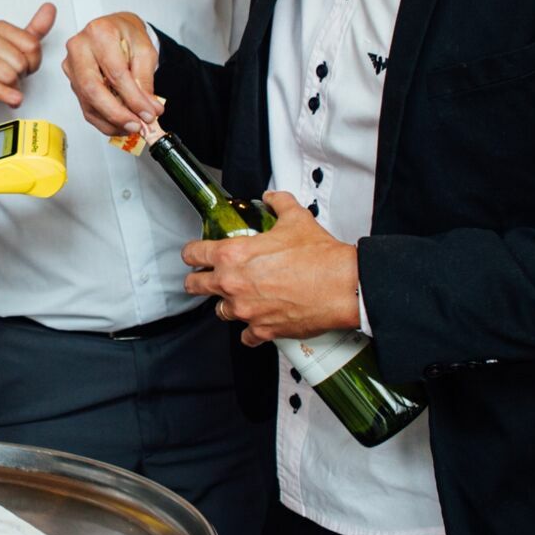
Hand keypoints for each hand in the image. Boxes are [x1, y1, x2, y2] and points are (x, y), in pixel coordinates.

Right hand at [0, 3, 57, 118]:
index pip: (32, 45)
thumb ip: (35, 29)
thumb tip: (50, 8)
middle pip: (22, 62)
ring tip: (4, 84)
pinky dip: (6, 95)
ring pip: (10, 75)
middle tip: (11, 75)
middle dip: (21, 75)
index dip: (33, 61)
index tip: (24, 64)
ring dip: (12, 87)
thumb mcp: (14, 44)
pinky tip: (14, 99)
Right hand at [60, 12, 162, 134]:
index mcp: (99, 33)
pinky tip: (119, 125)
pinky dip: (104, 121)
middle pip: (93, 89)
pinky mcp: (72, 81)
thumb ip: (145, 79)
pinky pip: (86, 106)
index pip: (115, 72)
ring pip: (87, 102)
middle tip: (136, 125)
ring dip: (111, 121)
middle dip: (117, 113)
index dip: (133, 98)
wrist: (115, 29)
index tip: (149, 114)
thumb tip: (148, 108)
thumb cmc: (127, 35)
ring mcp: (72, 66)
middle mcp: (79, 48)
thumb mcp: (145, 50)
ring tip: (132, 127)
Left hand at [183, 192, 361, 344]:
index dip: (192, 254)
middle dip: (199, 281)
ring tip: (239, 298)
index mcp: (232, 255)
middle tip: (206, 279)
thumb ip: (278, 204)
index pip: (193, 254)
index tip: (194, 256)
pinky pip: (246, 336)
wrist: (342, 286)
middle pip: (196, 286)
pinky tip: (258, 322)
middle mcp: (233, 284)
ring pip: (220, 311)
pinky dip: (251, 330)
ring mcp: (245, 310)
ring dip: (227, 304)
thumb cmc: (319, 257)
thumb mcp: (295, 218)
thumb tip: (273, 197)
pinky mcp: (262, 330)